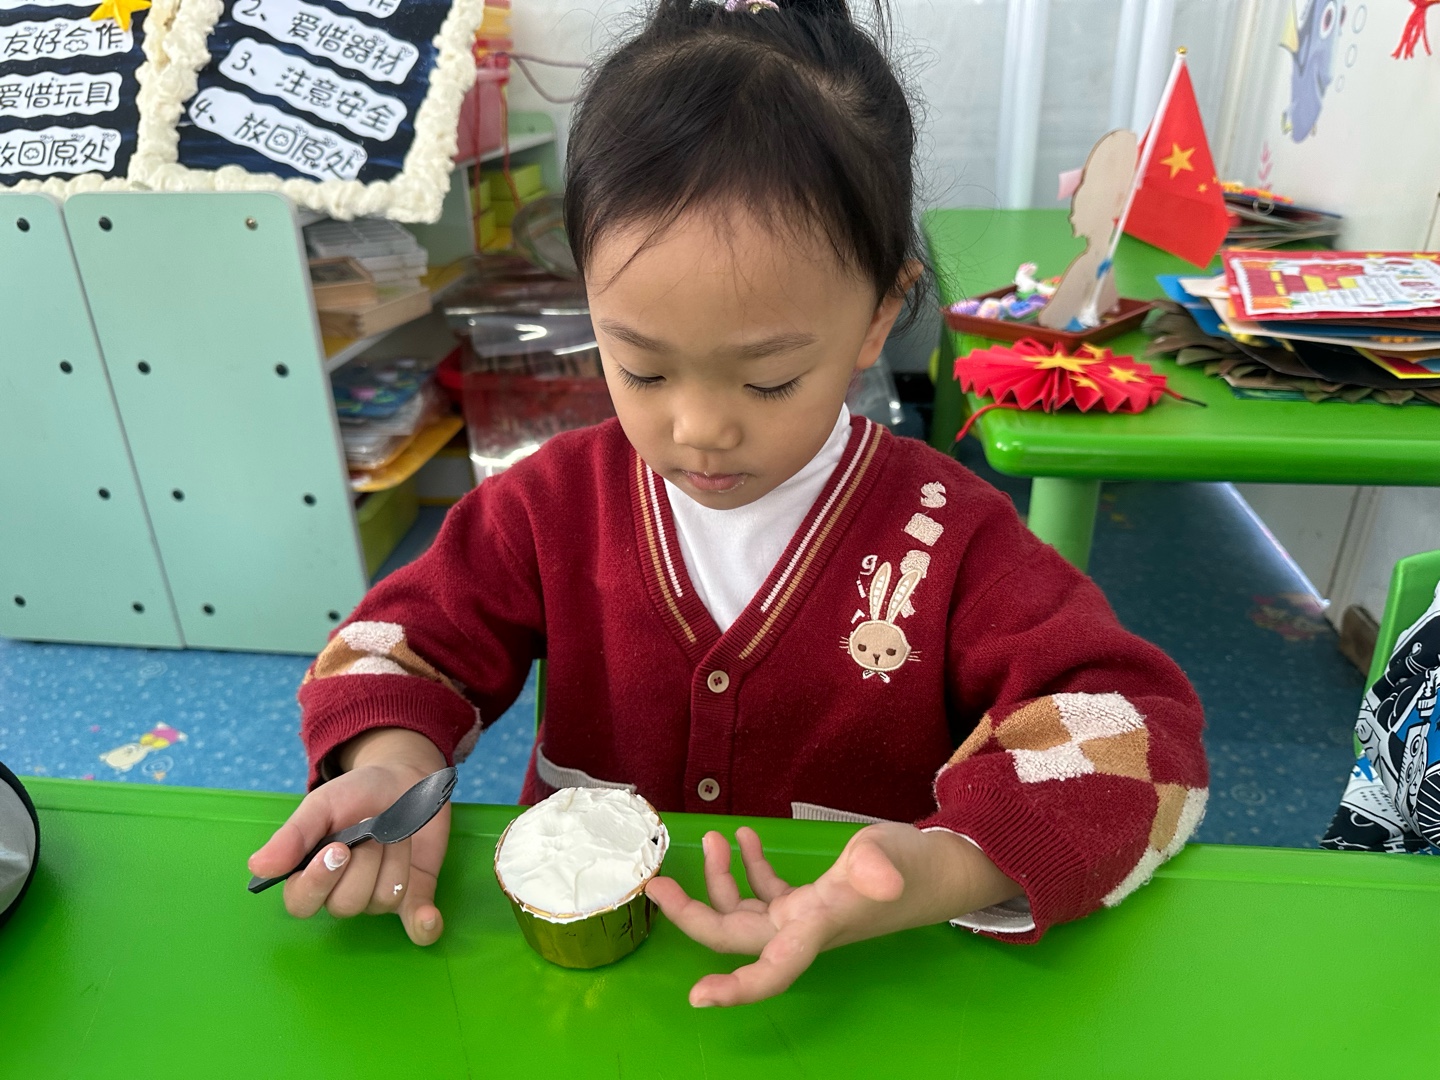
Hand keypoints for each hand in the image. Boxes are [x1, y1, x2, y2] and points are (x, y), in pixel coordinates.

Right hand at [247, 727, 450, 944]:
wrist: (404, 778)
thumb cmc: (356, 793)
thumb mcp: (322, 804)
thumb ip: (294, 835)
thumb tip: (258, 867)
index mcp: (313, 873)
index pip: (302, 902)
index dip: (318, 882)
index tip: (338, 849)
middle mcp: (344, 892)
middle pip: (345, 904)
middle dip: (364, 863)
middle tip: (373, 829)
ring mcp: (380, 896)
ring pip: (381, 900)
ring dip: (393, 861)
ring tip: (396, 833)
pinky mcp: (416, 894)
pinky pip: (418, 926)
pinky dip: (423, 926)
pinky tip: (428, 919)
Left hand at [646, 823, 1020, 1007]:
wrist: (943, 868)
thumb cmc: (916, 866)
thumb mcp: (892, 857)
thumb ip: (878, 867)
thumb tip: (882, 876)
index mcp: (818, 927)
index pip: (772, 969)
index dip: (735, 989)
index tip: (697, 997)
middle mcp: (803, 929)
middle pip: (735, 936)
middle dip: (692, 913)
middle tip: (657, 884)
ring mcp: (804, 916)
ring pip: (743, 912)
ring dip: (719, 881)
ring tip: (712, 839)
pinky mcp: (810, 899)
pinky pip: (765, 893)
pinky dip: (749, 869)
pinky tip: (743, 841)